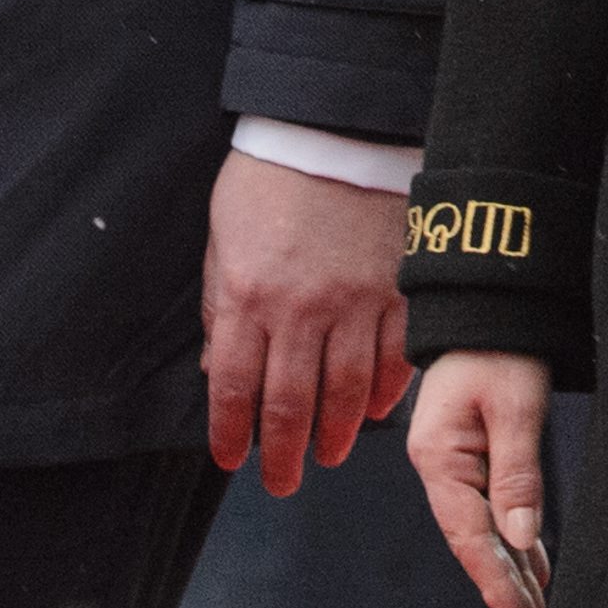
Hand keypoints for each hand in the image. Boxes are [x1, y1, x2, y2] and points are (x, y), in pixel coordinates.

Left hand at [202, 153, 411, 493]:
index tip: (232, 458)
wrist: (336, 126)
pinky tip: (377, 413)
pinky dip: (386, 395)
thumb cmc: (271, 177)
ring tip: (329, 455)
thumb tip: (213, 364)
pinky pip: (393, 360)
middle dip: (282, 455)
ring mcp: (353, 303)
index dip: (231, 433)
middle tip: (281, 481)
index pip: (232, 387)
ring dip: (335, 435)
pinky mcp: (395, 291)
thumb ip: (218, 302)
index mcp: (246, 295)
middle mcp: (299, 310)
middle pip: (289, 406)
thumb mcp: (222, 234)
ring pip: (346, 395)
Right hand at [409, 349, 553, 607]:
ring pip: (486, 530)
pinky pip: (494, 509)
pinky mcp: (474, 454)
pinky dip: (515, 541)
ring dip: (512, 571)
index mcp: (439, 458)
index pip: (470, 538)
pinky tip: (532, 569)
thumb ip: (517, 473)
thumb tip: (521, 537)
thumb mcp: (515, 406)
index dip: (496, 585)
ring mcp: (456, 462)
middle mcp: (441, 466)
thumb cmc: (499, 347)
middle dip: (504, 590)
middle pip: (475, 542)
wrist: (489, 301)